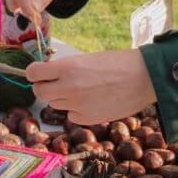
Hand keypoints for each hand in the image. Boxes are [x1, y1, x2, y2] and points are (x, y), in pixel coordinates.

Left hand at [27, 49, 157, 124]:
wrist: (144, 78)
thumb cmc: (118, 63)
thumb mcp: (87, 58)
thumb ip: (65, 68)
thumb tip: (49, 74)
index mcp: (68, 68)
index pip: (33, 73)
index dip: (35, 73)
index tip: (40, 73)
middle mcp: (69, 88)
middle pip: (39, 93)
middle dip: (44, 88)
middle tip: (56, 83)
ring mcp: (77, 105)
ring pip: (56, 105)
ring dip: (62, 98)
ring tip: (82, 90)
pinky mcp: (88, 119)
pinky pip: (72, 116)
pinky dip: (77, 110)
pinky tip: (93, 101)